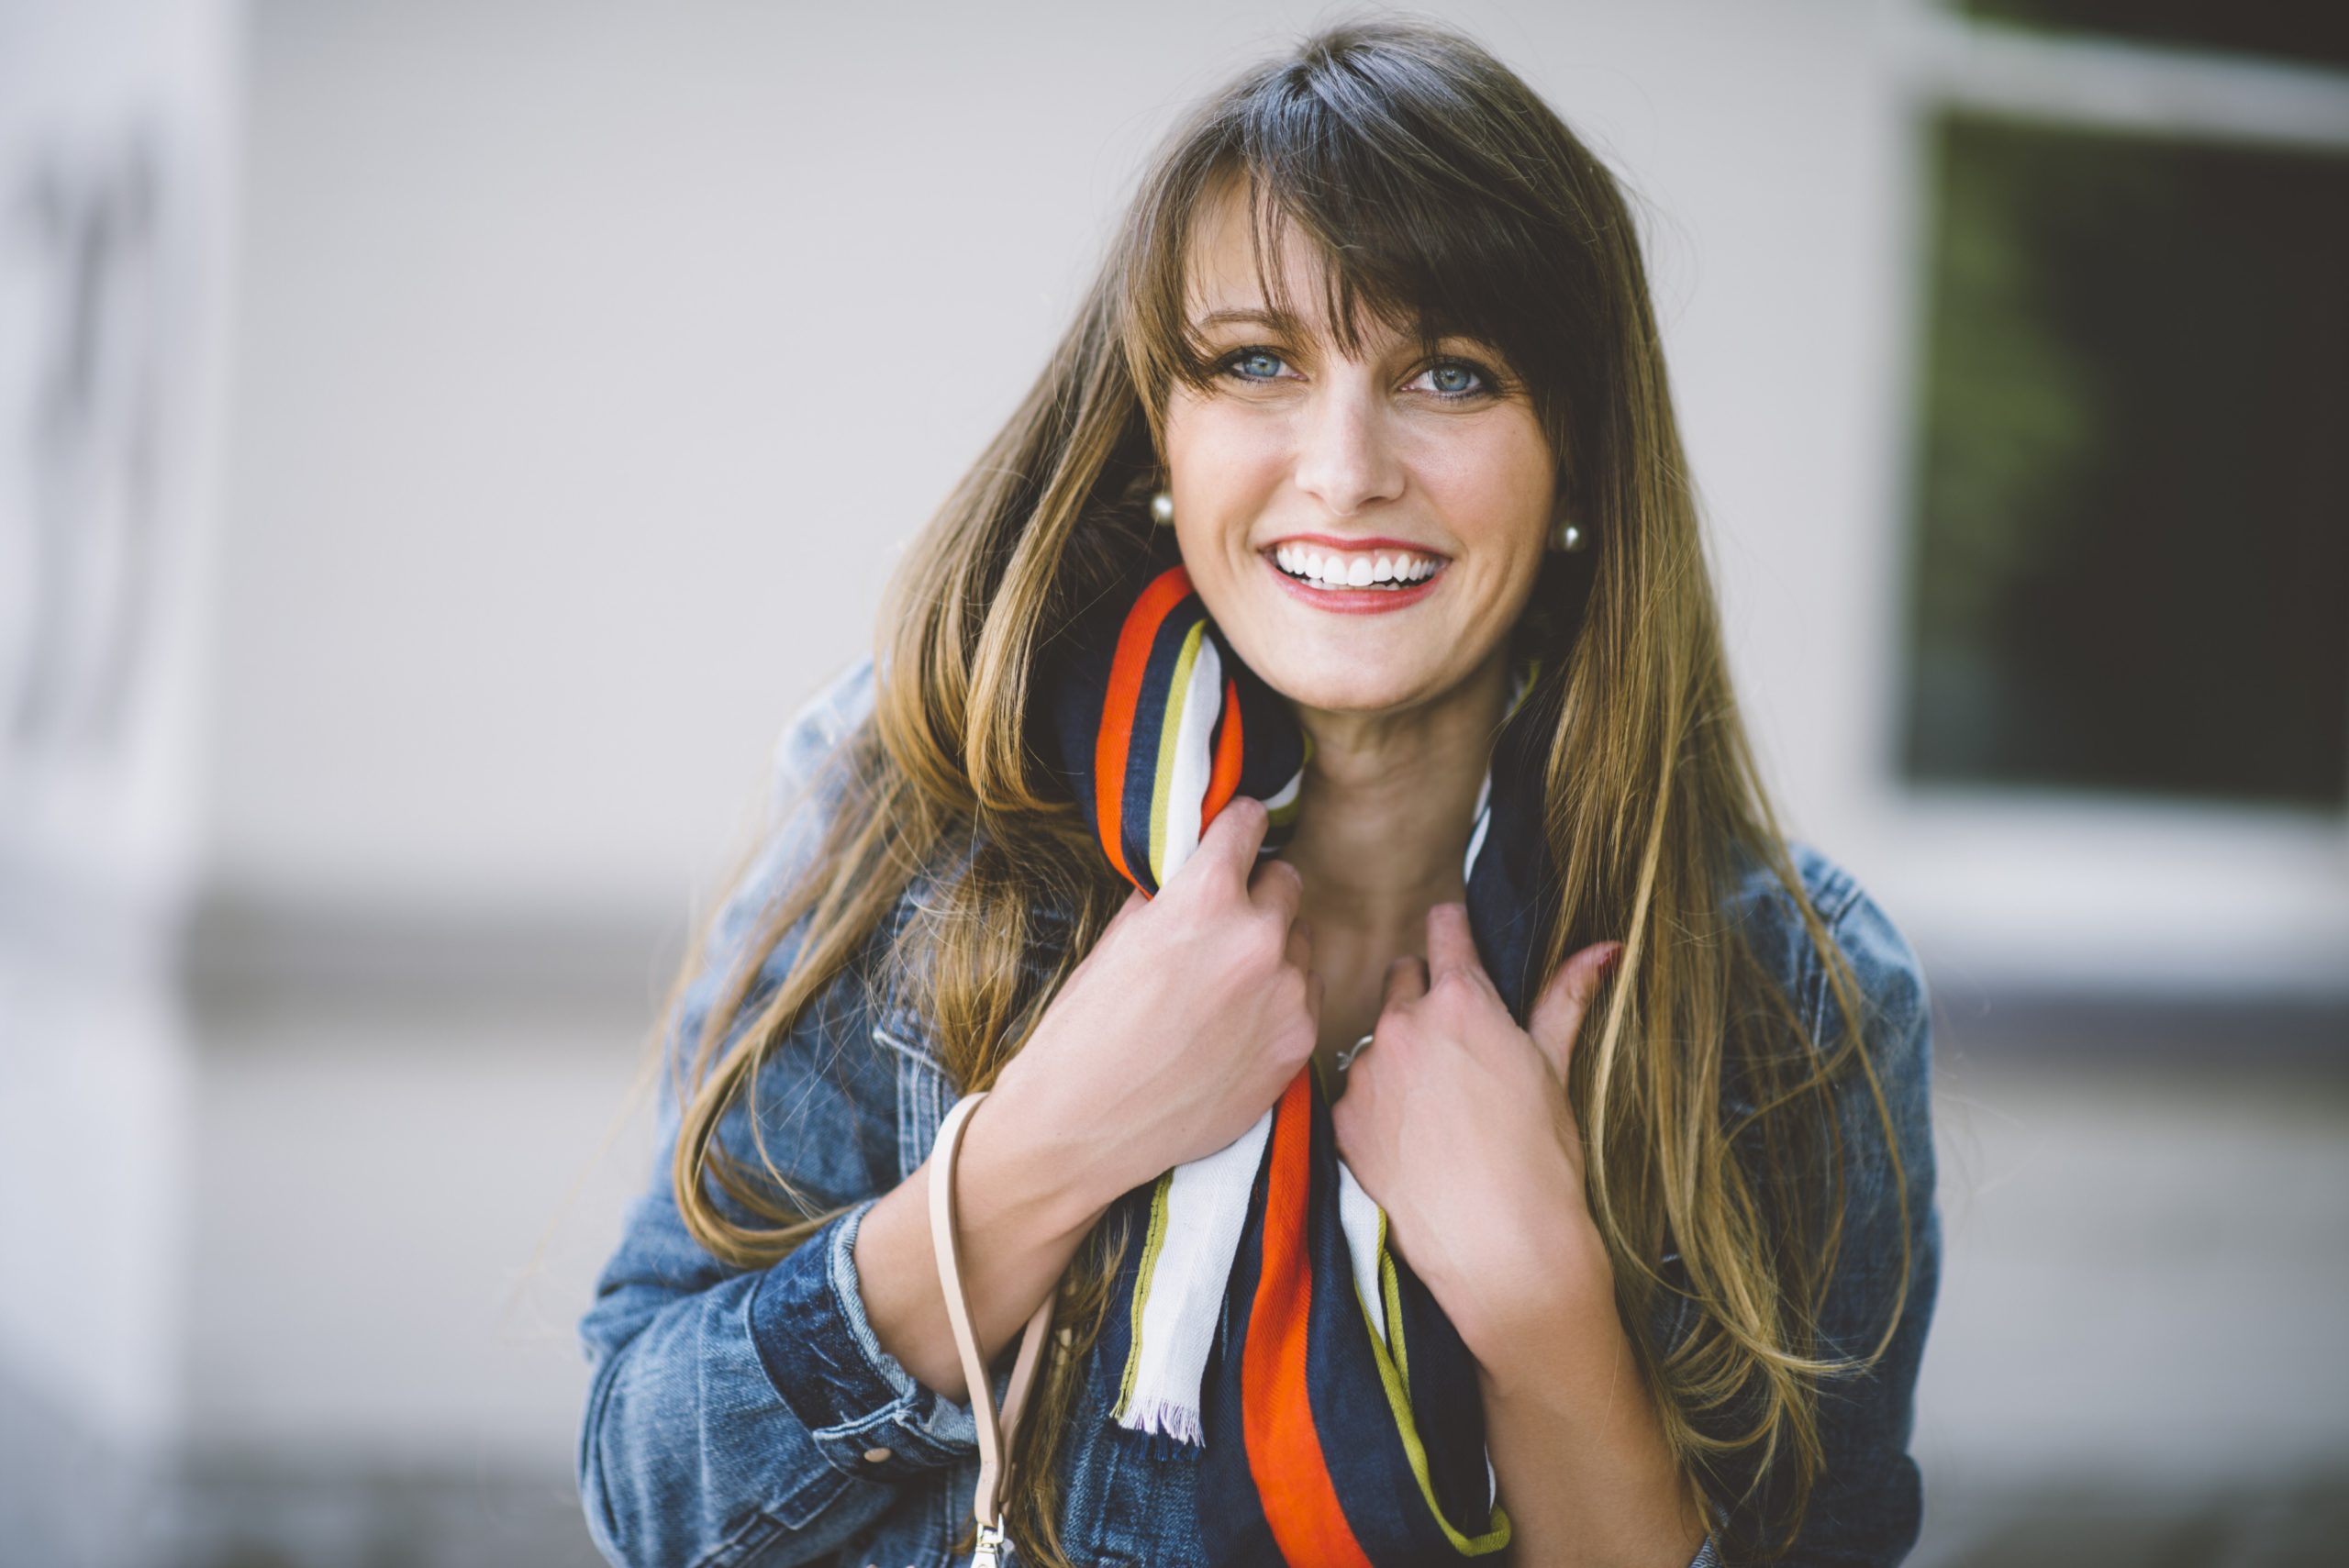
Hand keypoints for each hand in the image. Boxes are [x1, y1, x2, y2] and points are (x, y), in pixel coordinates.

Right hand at [988, 797, 1322, 1207]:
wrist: (1084, 1126)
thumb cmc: (1086, 1031)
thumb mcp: (1118, 939)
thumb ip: (1168, 896)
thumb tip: (1193, 871)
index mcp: (1206, 897)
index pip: (1249, 824)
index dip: (1240, 826)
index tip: (1241, 831)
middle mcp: (1258, 937)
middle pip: (1287, 882)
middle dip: (1258, 894)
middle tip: (1226, 922)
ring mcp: (1287, 994)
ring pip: (1301, 944)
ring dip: (1274, 952)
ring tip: (1226, 988)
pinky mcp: (1299, 1044)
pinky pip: (1308, 1000)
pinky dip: (1282, 1003)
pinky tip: (1238, 1027)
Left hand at [1330, 902, 1622, 1360]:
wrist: (1502, 1250)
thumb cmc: (1541, 1161)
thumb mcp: (1556, 1070)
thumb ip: (1566, 998)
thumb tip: (1605, 946)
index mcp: (1461, 1001)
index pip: (1444, 931)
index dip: (1452, 930)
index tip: (1452, 932)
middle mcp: (1404, 1025)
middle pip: (1401, 977)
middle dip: (1424, 995)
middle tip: (1456, 1039)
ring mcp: (1366, 1073)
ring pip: (1376, 1039)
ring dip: (1399, 1054)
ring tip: (1436, 1105)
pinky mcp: (1342, 1120)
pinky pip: (1355, 1093)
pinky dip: (1377, 1105)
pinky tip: (1410, 1138)